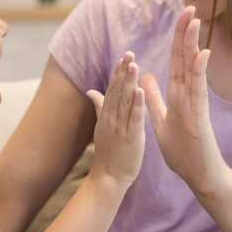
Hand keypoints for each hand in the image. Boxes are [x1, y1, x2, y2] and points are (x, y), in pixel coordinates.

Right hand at [86, 52, 145, 185]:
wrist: (109, 177)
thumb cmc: (109, 152)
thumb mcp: (102, 126)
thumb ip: (99, 106)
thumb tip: (90, 90)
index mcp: (106, 115)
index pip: (112, 89)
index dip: (117, 72)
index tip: (124, 56)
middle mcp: (111, 118)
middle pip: (117, 91)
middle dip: (123, 72)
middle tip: (129, 53)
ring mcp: (120, 128)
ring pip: (125, 101)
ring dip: (129, 82)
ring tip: (134, 65)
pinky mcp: (131, 138)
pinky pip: (134, 118)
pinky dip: (136, 105)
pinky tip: (140, 91)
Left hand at [140, 7, 229, 195]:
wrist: (199, 175)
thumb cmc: (183, 151)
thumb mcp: (161, 120)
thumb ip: (154, 99)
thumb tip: (145, 78)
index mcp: (177, 94)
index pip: (176, 61)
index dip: (176, 39)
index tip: (180, 16)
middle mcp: (188, 94)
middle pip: (186, 59)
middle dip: (186, 33)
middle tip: (189, 7)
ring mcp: (196, 104)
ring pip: (194, 69)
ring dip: (193, 45)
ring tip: (194, 22)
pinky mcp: (200, 117)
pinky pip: (199, 92)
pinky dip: (200, 73)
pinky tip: (202, 55)